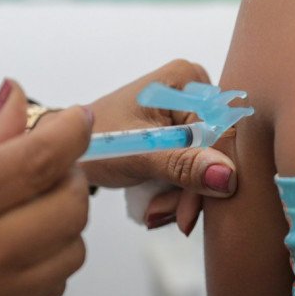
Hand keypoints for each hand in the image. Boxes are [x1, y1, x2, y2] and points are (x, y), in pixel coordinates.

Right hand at [0, 81, 91, 295]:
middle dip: (69, 174)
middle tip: (48, 161)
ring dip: (62, 219)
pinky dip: (49, 257)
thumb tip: (18, 101)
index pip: (34, 161)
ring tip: (31, 203)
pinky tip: (19, 240)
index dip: (68, 133)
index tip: (78, 120)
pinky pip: (53, 286)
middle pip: (67, 208)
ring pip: (70, 252)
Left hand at [79, 60, 237, 234]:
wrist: (67, 148)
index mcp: (187, 79)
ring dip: (185, 195)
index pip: (221, 132)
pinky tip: (159, 201)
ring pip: (206, 163)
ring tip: (156, 209)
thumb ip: (184, 165)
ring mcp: (188, 111)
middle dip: (193, 189)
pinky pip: (194, 165)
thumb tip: (227, 176)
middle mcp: (193, 90)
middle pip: (215, 149)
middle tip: (171, 216)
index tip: (190, 209)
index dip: (212, 174)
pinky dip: (179, 189)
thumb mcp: (141, 154)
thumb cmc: (96, 140)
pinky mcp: (182, 132)